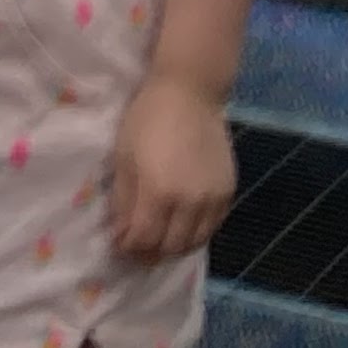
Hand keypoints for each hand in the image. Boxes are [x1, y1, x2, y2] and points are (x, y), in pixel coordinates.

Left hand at [110, 75, 235, 260]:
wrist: (190, 93)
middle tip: (138, 251)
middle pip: (170, 247)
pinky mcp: (228, 192)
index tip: (119, 246)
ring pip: (194, 243)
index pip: (144, 238)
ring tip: (159, 243)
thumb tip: (121, 233)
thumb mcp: (124, 156)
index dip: (129, 248)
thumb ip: (123, 199)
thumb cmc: (147, 119)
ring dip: (174, 249)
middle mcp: (189, 202)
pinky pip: (213, 228)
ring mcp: (213, 199)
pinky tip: (182, 228)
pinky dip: (196, 235)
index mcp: (158, 192)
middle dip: (151, 254)